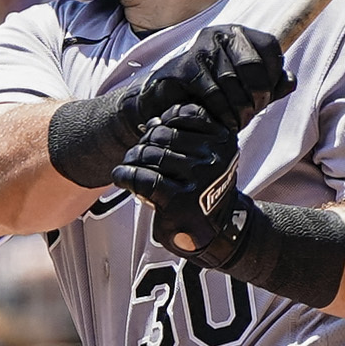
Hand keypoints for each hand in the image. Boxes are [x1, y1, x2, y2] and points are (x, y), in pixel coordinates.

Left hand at [113, 103, 249, 261]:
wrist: (215, 231)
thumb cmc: (203, 190)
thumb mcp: (207, 157)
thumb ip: (184, 136)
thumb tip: (154, 122)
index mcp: (223, 141)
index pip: (186, 114)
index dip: (165, 120)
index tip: (156, 133)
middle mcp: (214, 158)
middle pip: (163, 134)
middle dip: (144, 142)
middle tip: (136, 154)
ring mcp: (198, 179)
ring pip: (150, 154)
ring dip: (132, 158)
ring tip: (128, 165)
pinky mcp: (179, 200)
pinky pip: (143, 178)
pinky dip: (125, 175)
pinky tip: (121, 177)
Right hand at [170, 24, 286, 124]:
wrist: (169, 100)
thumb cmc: (212, 92)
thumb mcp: (246, 88)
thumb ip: (271, 85)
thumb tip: (291, 81)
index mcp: (238, 33)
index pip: (270, 47)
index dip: (274, 76)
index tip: (267, 97)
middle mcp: (219, 33)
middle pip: (253, 65)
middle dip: (258, 95)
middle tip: (254, 113)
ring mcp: (200, 48)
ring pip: (232, 82)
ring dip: (240, 109)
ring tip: (240, 122)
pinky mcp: (184, 67)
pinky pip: (213, 93)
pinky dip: (223, 112)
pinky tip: (225, 122)